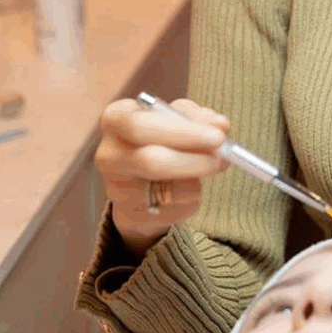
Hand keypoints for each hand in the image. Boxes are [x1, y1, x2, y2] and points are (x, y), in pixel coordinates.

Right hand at [95, 98, 231, 257]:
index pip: (141, 125)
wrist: (144, 177)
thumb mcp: (179, 117)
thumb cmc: (164, 136)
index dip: (183, 132)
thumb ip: (200, 118)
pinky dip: (192, 198)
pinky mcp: (129, 215)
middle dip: (196, 159)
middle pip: (152, 161)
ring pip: (167, 188)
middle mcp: (108, 154)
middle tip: (223, 156)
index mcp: (116, 119)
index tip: (218, 136)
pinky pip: (174, 209)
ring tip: (211, 167)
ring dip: (199, 178)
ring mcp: (116, 188)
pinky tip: (190, 188)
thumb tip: (220, 125)